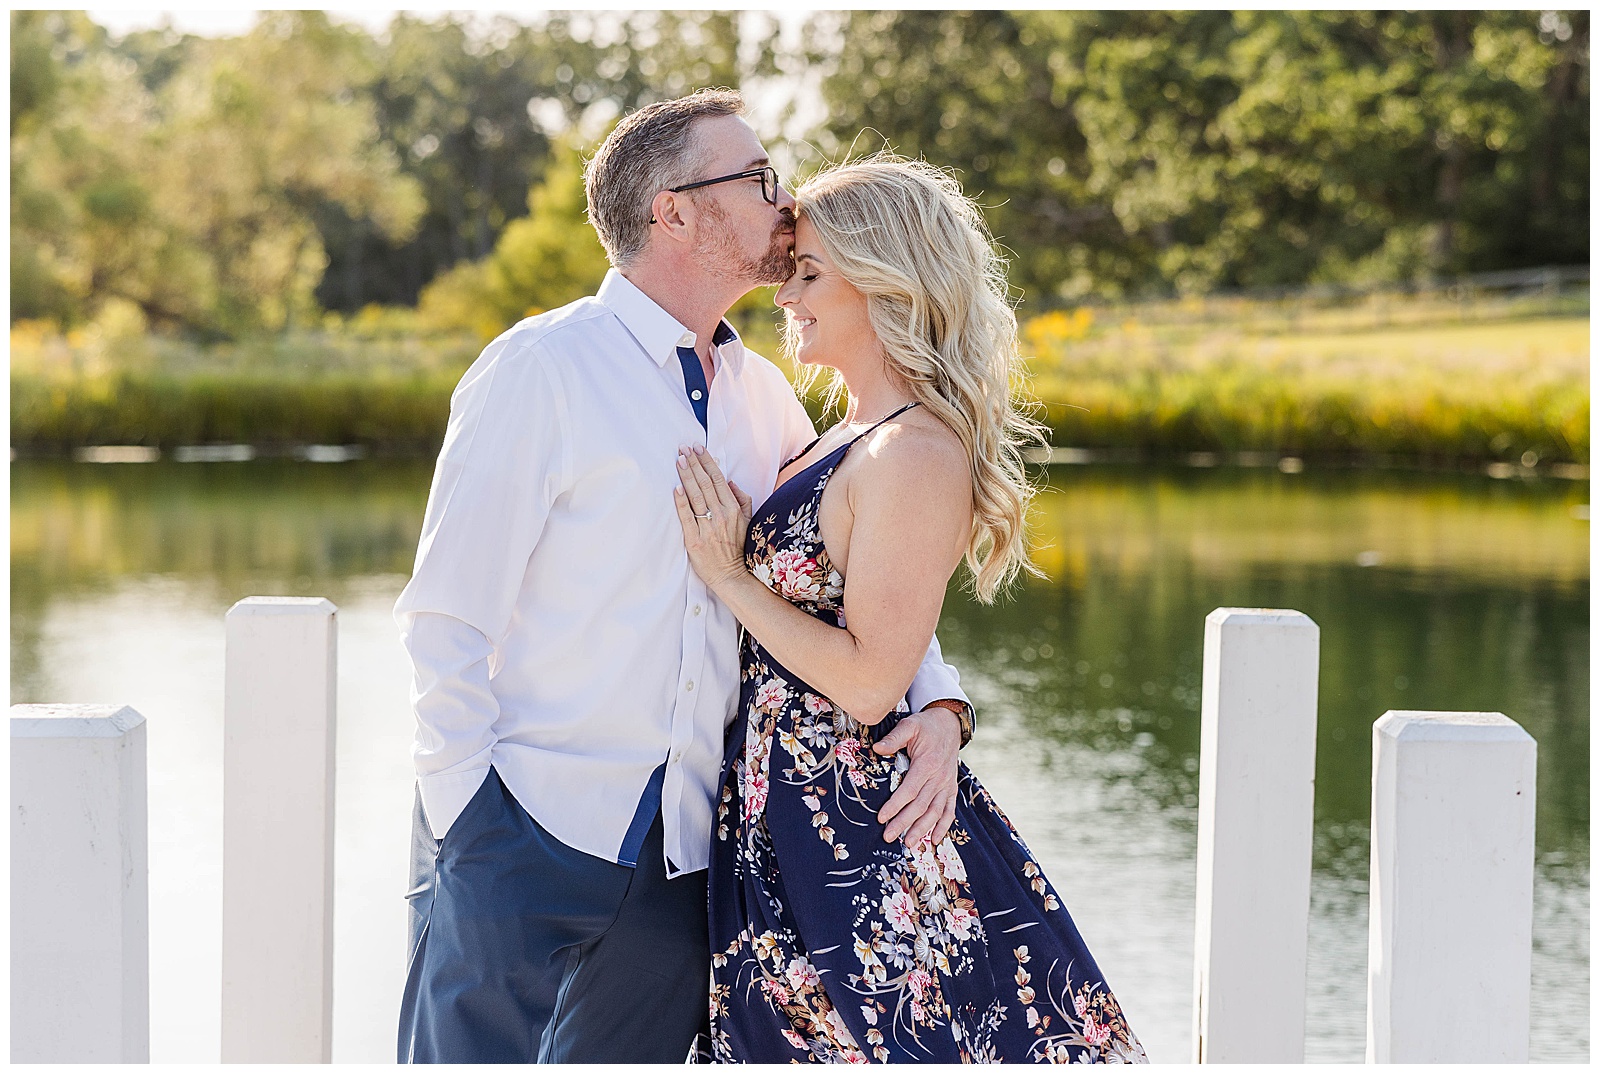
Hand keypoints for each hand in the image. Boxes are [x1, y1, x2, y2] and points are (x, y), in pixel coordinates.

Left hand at [673, 445, 752, 591]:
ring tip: (678, 460)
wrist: (732, 575)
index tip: (697, 448)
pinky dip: (681, 501)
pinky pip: (686, 517)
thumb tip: (729, 481)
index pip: (718, 479)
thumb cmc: (738, 547)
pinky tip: (676, 488)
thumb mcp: (748, 521)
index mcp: (733, 509)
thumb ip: (742, 499)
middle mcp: (721, 515)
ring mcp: (707, 528)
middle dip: (693, 463)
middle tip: (683, 448)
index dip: (707, 461)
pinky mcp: (694, 540)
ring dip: (686, 476)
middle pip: (705, 483)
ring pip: (695, 496)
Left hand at [873, 705, 960, 846]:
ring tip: (909, 844)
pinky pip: (950, 811)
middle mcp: (939, 778)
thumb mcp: (909, 726)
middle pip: (921, 806)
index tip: (881, 818)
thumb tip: (877, 748)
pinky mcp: (951, 789)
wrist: (950, 724)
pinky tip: (935, 840)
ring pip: (935, 812)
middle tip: (889, 837)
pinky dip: (944, 827)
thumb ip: (893, 738)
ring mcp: (947, 785)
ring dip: (923, 830)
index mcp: (927, 764)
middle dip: (904, 823)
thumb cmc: (926, 726)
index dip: (895, 805)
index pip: (910, 790)